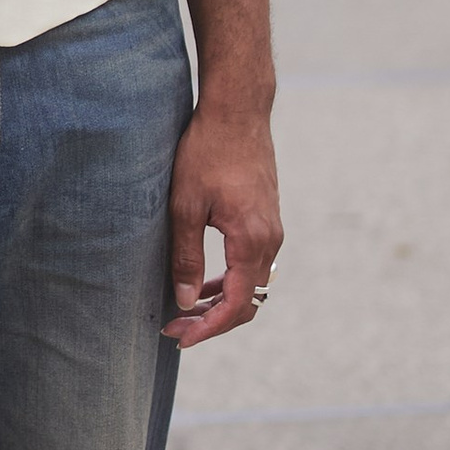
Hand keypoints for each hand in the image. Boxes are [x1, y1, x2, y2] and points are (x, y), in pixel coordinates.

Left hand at [164, 96, 282, 347]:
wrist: (238, 111)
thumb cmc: (207, 152)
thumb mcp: (185, 206)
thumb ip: (187, 258)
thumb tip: (187, 300)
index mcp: (252, 240)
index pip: (236, 304)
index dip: (208, 328)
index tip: (181, 338)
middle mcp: (270, 239)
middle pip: (248, 301)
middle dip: (213, 321)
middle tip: (177, 328)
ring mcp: (272, 229)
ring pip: (252, 284)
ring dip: (221, 302)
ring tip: (186, 310)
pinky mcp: (267, 218)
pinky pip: (253, 264)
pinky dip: (230, 280)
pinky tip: (205, 281)